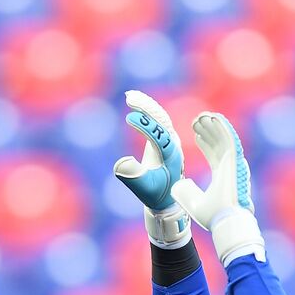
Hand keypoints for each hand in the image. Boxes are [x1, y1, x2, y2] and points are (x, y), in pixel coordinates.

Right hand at [113, 91, 190, 245]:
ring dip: (146, 105)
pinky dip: (145, 109)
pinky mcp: (162, 137)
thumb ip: (134, 178)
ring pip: (159, 117)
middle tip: (130, 99)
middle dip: (147, 109)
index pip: (159, 135)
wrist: (166, 198)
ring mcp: (168, 139)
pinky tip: (132, 99)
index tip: (129, 117)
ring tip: (130, 96)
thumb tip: (122, 163)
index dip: (146, 126)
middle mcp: (172, 144)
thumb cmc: (155, 194)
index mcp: (171, 155)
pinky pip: (155, 119)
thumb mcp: (144, 189)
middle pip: (162, 120)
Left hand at [170, 112, 264, 264]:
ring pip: (223, 139)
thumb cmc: (213, 217)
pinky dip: (222, 127)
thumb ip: (185, 192)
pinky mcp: (234, 161)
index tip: (196, 134)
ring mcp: (233, 164)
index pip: (213, 155)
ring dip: (213, 127)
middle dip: (208, 132)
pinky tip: (213, 117)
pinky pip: (229, 139)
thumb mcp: (192, 202)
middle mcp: (229, 168)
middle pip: (218, 144)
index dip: (205, 144)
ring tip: (201, 116)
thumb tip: (178, 184)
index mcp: (221, 176)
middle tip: (196, 122)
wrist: (225, 221)